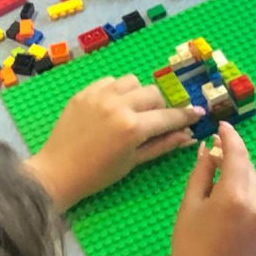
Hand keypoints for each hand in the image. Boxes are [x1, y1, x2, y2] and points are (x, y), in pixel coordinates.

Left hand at [25, 75, 205, 208]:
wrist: (57, 171)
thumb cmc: (98, 174)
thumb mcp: (134, 162)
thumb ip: (162, 145)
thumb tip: (188, 135)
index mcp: (133, 127)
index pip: (168, 116)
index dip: (186, 115)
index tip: (198, 113)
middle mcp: (118, 105)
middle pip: (153, 93)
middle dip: (160, 106)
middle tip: (156, 120)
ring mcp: (99, 96)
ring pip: (132, 81)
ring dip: (138, 94)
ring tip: (132, 109)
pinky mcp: (84, 92)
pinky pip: (109, 81)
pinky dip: (117, 90)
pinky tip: (112, 106)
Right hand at [169, 122, 255, 255]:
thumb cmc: (191, 245)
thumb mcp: (190, 205)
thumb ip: (202, 173)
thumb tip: (208, 149)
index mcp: (234, 195)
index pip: (237, 154)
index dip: (230, 137)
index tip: (223, 127)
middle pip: (250, 170)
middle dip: (235, 164)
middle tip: (218, 165)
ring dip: (247, 184)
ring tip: (229, 197)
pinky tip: (242, 212)